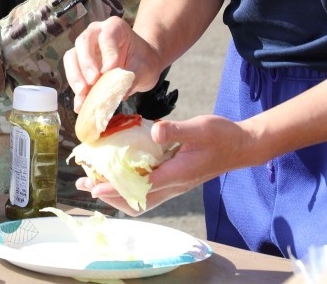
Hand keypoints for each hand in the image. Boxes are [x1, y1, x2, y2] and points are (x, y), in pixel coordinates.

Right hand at [63, 15, 161, 111]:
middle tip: (93, 81)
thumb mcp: (144, 68)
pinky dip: (76, 88)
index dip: (107, 53)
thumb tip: (118, 93)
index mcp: (114, 27)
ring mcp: (85, 48)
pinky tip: (80, 103)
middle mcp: (95, 33)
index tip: (110, 71)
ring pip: (72, 56)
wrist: (141, 66)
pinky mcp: (80, 64)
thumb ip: (132, 77)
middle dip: (86, 63)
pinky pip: (72, 73)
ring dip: (75, 76)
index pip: (106, 36)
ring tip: (83, 93)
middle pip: (83, 43)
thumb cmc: (144, 61)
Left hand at [77, 114, 253, 214]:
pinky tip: (117, 172)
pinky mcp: (174, 180)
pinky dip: (128, 185)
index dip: (117, 188)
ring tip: (93, 181)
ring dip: (116, 192)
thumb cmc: (221, 136)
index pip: (142, 187)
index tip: (95, 186)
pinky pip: (146, 189)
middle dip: (109, 195)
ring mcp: (174, 185)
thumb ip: (176, 130)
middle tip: (85, 183)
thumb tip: (154, 130)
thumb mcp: (200, 127)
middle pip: (136, 200)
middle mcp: (174, 185)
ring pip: (140, 198)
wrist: (240, 146)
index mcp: (178, 174)